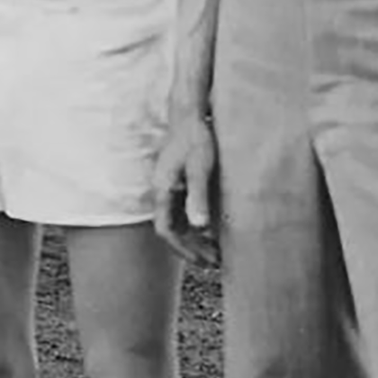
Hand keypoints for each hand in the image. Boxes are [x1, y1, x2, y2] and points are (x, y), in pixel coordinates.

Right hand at [153, 113, 220, 268]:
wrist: (190, 115)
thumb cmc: (196, 139)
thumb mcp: (200, 168)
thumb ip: (198, 197)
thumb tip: (200, 227)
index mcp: (163, 190)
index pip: (166, 230)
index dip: (182, 249)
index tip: (202, 261)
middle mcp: (162, 192)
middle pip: (172, 230)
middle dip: (191, 249)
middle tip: (214, 263)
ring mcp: (169, 188)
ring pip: (177, 222)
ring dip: (194, 239)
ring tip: (216, 252)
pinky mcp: (177, 182)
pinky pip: (183, 212)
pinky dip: (195, 226)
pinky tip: (212, 230)